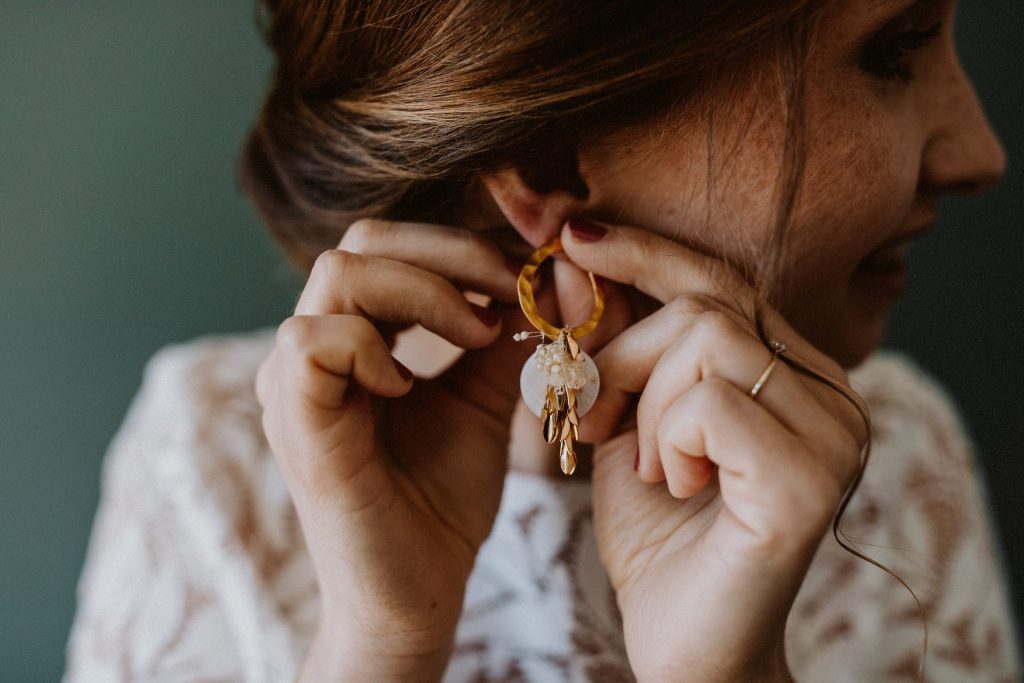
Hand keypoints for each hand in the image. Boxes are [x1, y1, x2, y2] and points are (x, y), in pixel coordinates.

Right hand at [254, 219, 546, 679]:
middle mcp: (314, 347)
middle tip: (516, 290)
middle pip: (363, 242)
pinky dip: (375, 346)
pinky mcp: (295, 423)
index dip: (464, 244)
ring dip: (425, 292)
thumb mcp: (483, 400)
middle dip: (453, 254)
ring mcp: (295, 383)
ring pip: (339, 275)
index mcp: (353, 335)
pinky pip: (314, 341)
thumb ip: (506, 336)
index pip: (391, 243)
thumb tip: (559, 271)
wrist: (416, 592)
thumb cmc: (441, 499)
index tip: (533, 272)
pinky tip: (412, 383)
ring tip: (478, 335)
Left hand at [558, 220, 868, 681]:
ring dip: (643, 402)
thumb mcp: (621, 420)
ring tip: (643, 465)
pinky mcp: (811, 477)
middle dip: (622, 348)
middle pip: (709, 299)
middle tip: (589, 416)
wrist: (684, 646)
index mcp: (794, 372)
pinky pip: (711, 400)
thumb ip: (607, 343)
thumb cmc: (655, 533)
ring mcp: (834, 432)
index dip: (646, 250)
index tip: (572, 232)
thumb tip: (567, 256)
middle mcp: (832, 392)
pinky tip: (674, 487)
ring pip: (708, 339)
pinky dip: (665, 439)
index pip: (723, 278)